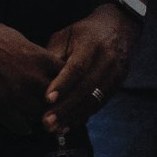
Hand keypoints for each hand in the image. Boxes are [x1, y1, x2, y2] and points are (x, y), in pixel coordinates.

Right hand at [0, 21, 62, 134]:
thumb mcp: (16, 36)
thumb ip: (32, 51)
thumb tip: (39, 58)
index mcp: (39, 58)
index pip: (66, 73)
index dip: (66, 79)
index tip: (62, 83)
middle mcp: (32, 78)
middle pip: (58, 98)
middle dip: (57, 101)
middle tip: (53, 105)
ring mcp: (18, 95)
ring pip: (42, 114)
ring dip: (41, 115)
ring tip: (38, 115)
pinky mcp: (2, 108)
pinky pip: (22, 126)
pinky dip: (23, 126)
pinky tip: (21, 122)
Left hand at [42, 5, 137, 132]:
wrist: (119, 27)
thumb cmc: (85, 32)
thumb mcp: (66, 35)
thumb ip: (53, 55)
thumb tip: (36, 78)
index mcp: (91, 44)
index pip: (77, 67)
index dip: (62, 84)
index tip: (46, 99)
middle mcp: (107, 59)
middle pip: (86, 87)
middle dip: (66, 107)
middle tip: (46, 122)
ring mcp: (116, 73)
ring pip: (95, 99)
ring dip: (74, 116)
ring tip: (55, 128)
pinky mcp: (119, 84)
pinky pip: (101, 103)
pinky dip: (84, 115)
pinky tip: (69, 124)